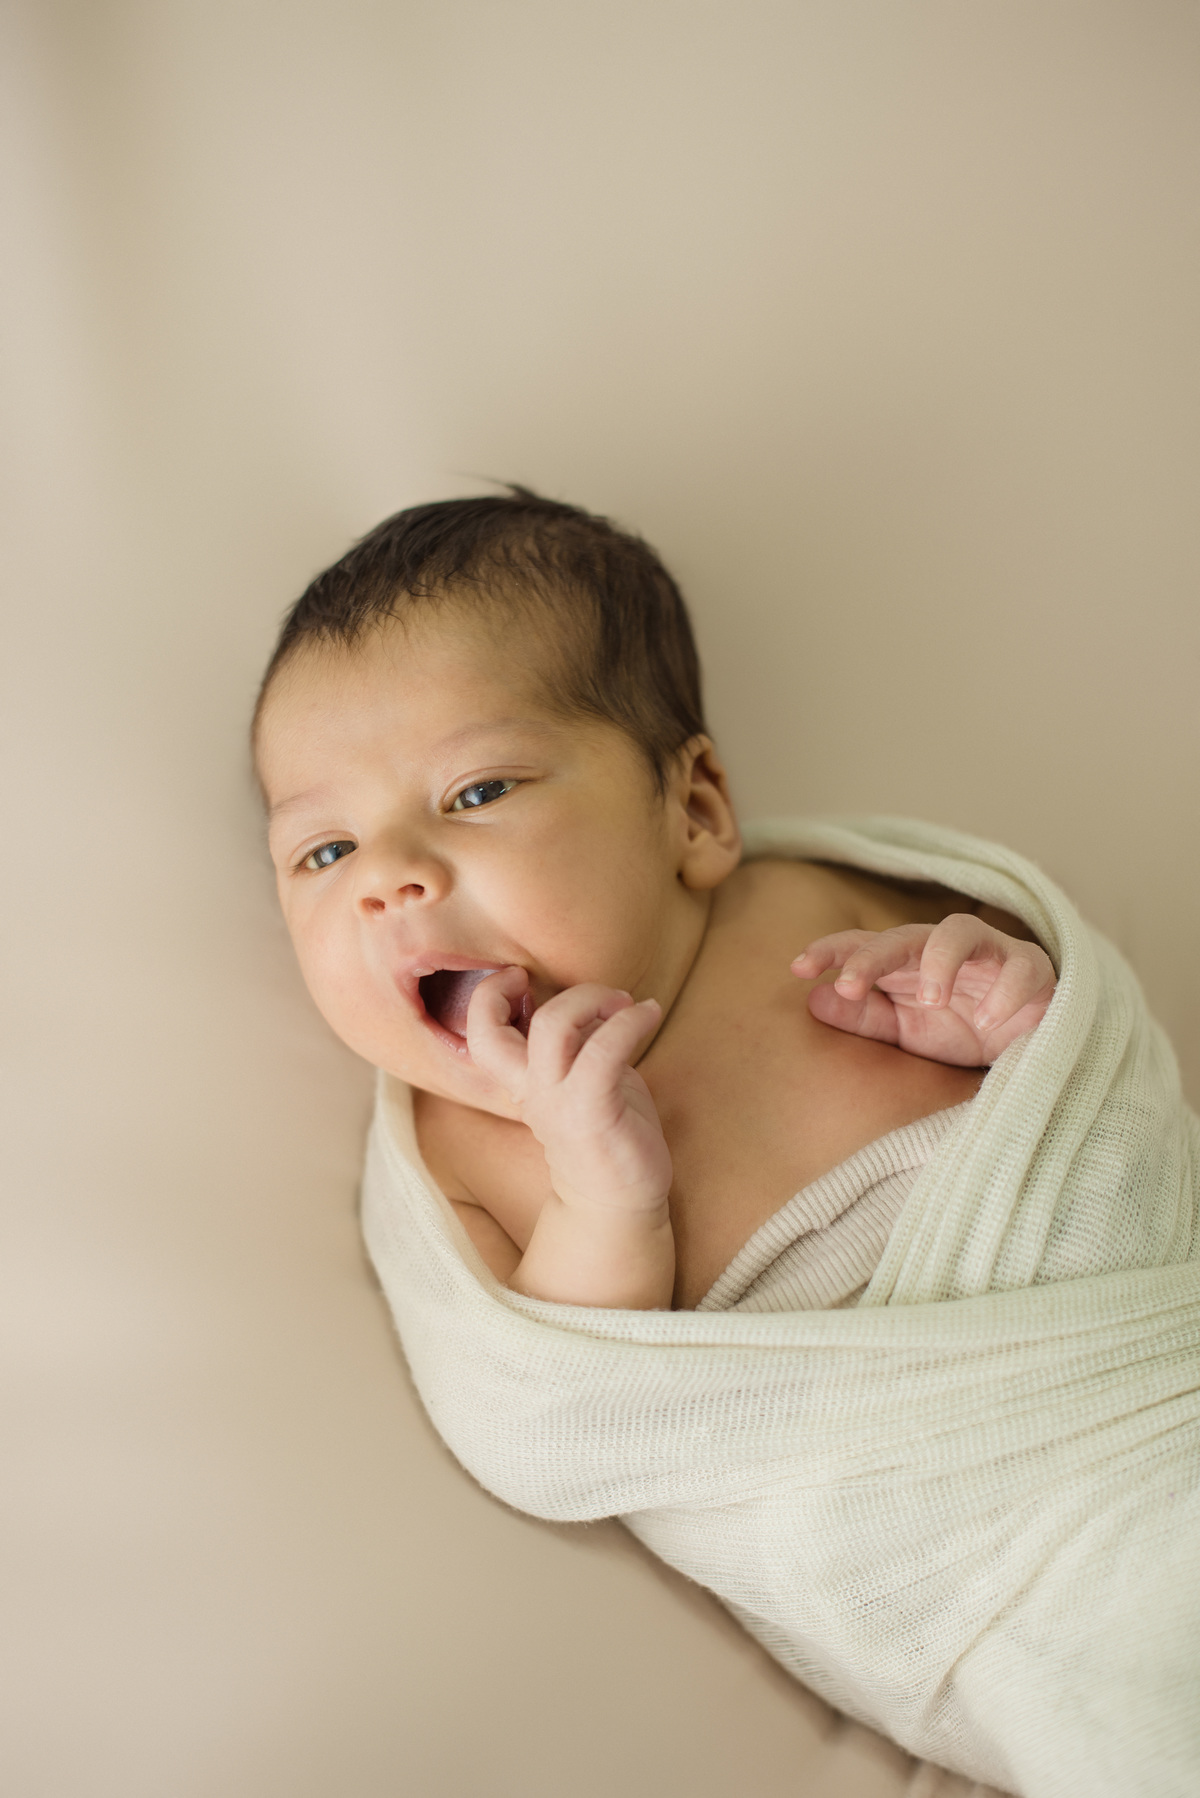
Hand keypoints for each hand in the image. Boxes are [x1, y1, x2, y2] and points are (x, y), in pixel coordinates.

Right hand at [465, 969, 672, 1213]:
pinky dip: (630, 1021)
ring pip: (553, 1027)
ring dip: (593, 999)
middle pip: (506, 1025)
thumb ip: (578, 1043)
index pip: (480, 1034)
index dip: (489, 995)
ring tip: (627, 1004)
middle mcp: (530, 1093)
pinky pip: (603, 1049)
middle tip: (603, 993)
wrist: (618, 1202)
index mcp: (521, 1083)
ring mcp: (558, 1104)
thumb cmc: (606, 1134)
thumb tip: (594, 1000)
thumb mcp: (583, 1080)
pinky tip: (650, 1014)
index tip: (522, 978)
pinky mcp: (592, 1112)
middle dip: (550, 993)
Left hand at [791, 915, 1056, 1066]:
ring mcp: (991, 954)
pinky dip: (1004, 993)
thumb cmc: (966, 1032)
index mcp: (910, 963)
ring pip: (961, 931)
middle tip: (849, 984)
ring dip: (939, 960)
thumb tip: (813, 1001)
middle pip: (905, 935)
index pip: (865, 945)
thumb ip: (867, 1019)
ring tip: (929, 999)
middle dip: (873, 955)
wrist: (1032, 1048)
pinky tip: (989, 1021)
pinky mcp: (1035, 969)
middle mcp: (945, 950)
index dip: (832, 950)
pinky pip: (1020, 968)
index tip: (799, 967)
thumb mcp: (910, 1034)